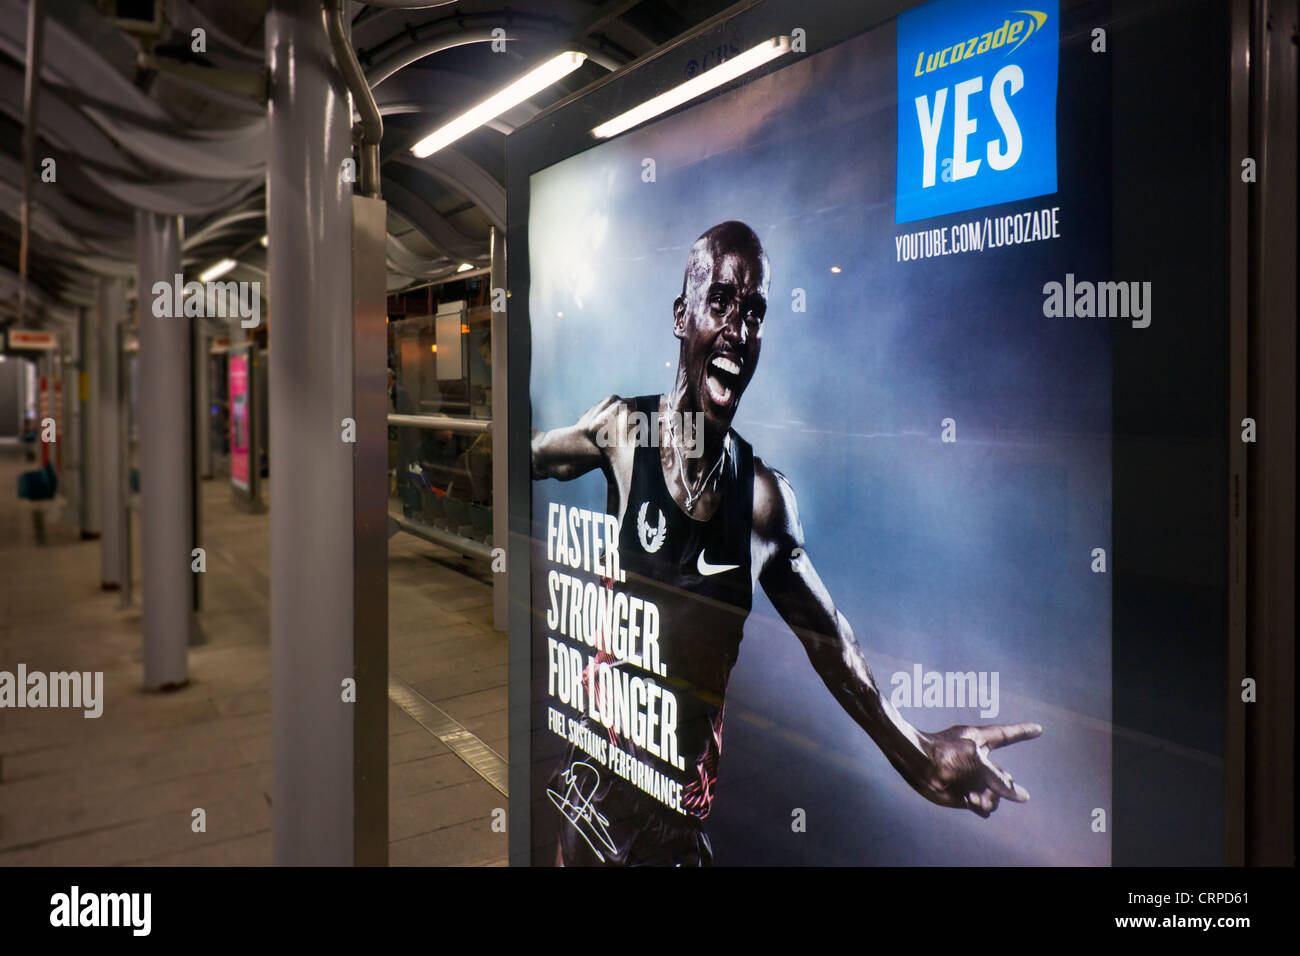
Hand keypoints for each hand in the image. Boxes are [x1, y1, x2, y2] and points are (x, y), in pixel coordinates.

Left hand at [914, 723, 1041, 816]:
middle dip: (1001, 787)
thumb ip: (999, 779)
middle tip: (987, 787)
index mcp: (981, 741)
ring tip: (972, 797)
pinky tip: (968, 800)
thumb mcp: (977, 762)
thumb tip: (1023, 797)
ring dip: (988, 799)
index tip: (1038, 729)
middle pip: (1004, 778)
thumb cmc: (944, 754)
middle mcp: (979, 760)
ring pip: (995, 796)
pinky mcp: (964, 793)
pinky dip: (979, 806)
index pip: (1007, 735)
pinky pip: (983, 806)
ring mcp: (972, 777)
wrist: (917, 765)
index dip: (1023, 732)